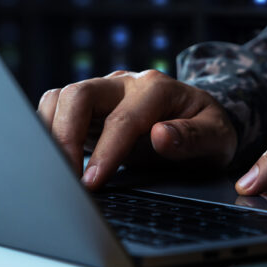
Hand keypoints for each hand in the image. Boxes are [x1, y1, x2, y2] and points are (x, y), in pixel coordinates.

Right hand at [37, 70, 236, 188]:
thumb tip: (161, 135)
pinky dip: (48, 131)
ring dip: (51, 132)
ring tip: (55, 172)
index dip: (106, 152)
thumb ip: (193, 137)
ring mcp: (106, 92)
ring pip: (61, 98)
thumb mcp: (217, 138)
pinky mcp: (91, 107)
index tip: (92, 183)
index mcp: (158, 88)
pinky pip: (57, 109)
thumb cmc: (210, 132)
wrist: (203, 123)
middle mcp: (127, 83)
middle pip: (80, 94)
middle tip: (65, 177)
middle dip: (65, 135)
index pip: (123, 119)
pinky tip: (54, 159)